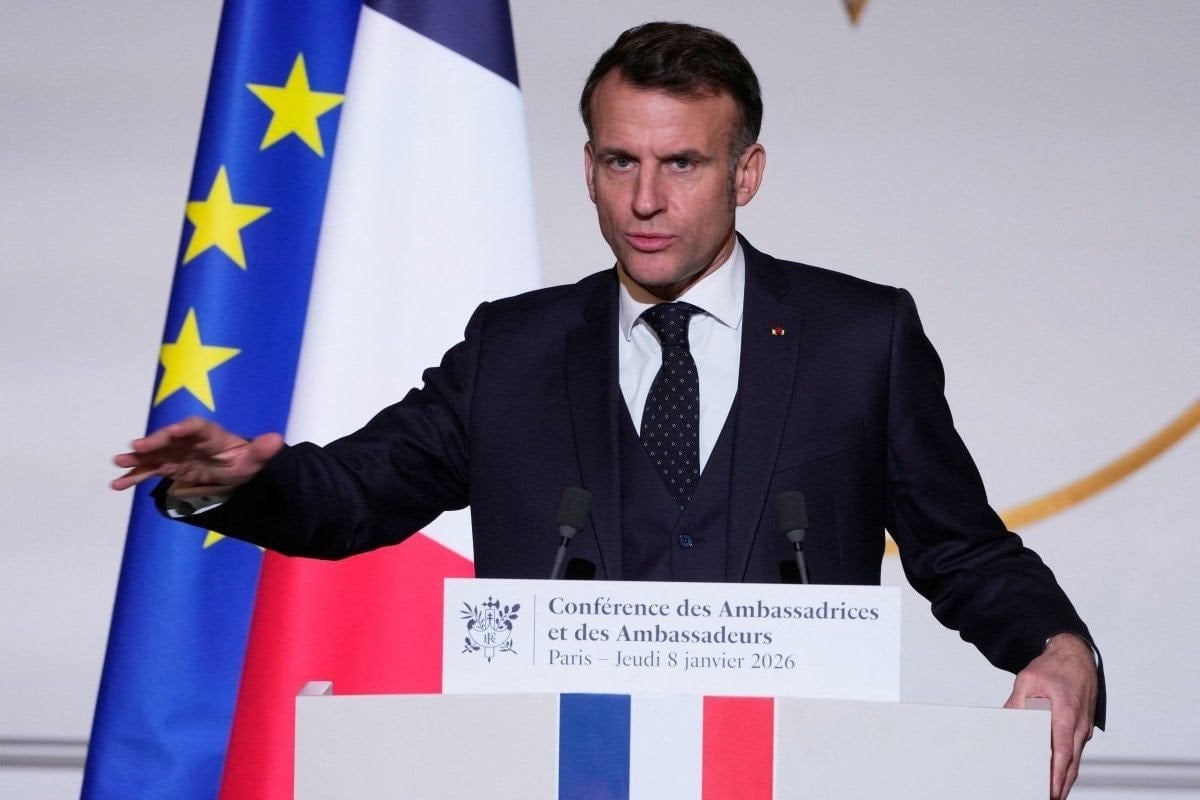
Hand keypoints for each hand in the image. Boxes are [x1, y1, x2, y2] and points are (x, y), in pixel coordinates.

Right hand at [112, 416, 283, 492]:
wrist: (236, 468)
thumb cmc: (245, 459)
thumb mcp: (256, 457)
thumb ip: (263, 449)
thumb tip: (277, 440)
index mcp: (209, 433)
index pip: (193, 428)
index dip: (180, 429)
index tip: (170, 433)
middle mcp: (188, 440)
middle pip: (168, 439)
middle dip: (152, 443)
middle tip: (135, 449)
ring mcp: (176, 453)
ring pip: (154, 454)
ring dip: (137, 459)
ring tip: (119, 464)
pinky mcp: (169, 466)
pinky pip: (149, 470)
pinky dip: (135, 476)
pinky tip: (118, 484)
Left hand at [1004, 632, 1097, 798]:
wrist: (1075, 655)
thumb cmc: (1055, 667)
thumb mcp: (1027, 680)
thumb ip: (1017, 702)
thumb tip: (1006, 720)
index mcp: (1067, 712)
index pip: (1063, 751)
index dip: (1057, 774)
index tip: (1052, 790)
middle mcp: (1079, 723)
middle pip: (1072, 762)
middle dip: (1062, 784)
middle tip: (1049, 798)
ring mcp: (1083, 727)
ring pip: (1075, 758)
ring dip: (1065, 777)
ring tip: (1052, 792)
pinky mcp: (1082, 727)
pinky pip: (1075, 749)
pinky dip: (1068, 764)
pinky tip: (1057, 773)